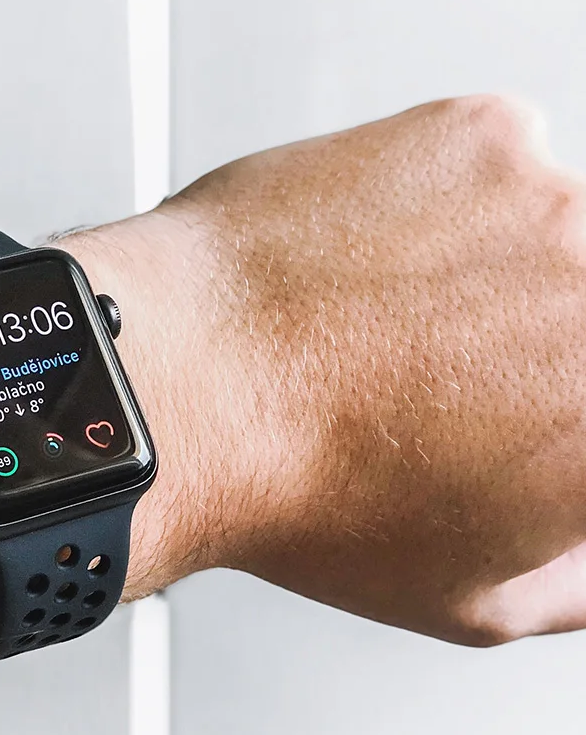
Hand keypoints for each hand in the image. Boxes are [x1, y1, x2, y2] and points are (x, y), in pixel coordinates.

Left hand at [66, 95, 585, 646]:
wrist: (189, 388)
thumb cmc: (302, 496)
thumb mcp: (471, 598)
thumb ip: (574, 575)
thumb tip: (585, 546)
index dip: (556, 411)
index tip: (526, 417)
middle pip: (585, 309)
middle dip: (538, 345)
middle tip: (442, 376)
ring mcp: (560, 206)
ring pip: (552, 236)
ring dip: (491, 273)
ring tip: (380, 324)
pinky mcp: (484, 136)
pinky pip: (492, 166)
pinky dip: (441, 207)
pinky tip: (366, 264)